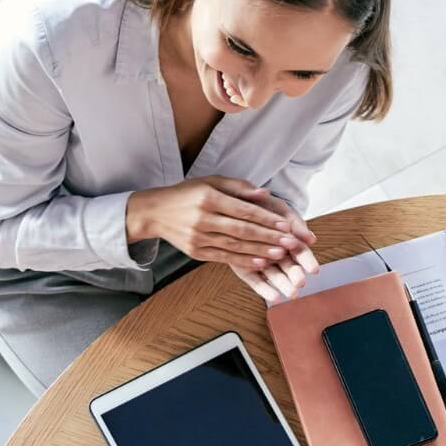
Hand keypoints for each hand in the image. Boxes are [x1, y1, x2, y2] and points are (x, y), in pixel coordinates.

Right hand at [125, 176, 305, 271]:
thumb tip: (265, 194)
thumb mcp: (209, 181)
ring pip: (235, 246)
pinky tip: (261, 263)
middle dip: (269, 238)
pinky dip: (244, 261)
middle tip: (291, 243)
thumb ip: (238, 187)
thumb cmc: (187, 194)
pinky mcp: (196, 252)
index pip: (243, 210)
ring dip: (260, 252)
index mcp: (207, 197)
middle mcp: (202, 218)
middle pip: (242, 230)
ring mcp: (198, 237)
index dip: (266, 219)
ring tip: (281, 255)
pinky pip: (224, 258)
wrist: (155, 212)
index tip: (286, 225)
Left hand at [228, 195, 320, 305]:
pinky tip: (275, 298)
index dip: (307, 260)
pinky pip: (256, 281)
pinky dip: (265, 289)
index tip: (314, 269)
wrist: (236, 203)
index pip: (300, 251)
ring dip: (283, 285)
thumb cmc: (263, 205)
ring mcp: (262, 261)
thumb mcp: (280, 210)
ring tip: (291, 295)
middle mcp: (277, 252)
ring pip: (274, 275)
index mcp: (288, 238)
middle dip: (295, 275)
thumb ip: (294, 224)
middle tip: (300, 282)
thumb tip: (311, 239)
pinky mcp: (246, 267)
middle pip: (288, 266)